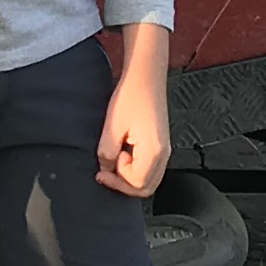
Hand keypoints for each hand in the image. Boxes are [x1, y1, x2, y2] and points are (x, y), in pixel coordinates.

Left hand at [93, 37, 172, 199]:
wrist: (145, 77)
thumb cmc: (130, 97)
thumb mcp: (112, 128)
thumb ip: (107, 155)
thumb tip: (106, 170)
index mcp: (153, 152)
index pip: (136, 184)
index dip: (116, 182)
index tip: (101, 171)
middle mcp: (164, 154)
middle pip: (146, 188)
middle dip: (124, 184)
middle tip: (106, 171)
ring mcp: (165, 150)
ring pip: (148, 179)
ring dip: (129, 177)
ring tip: (115, 159)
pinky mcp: (161, 144)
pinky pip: (150, 168)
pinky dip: (135, 168)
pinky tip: (123, 153)